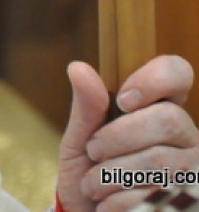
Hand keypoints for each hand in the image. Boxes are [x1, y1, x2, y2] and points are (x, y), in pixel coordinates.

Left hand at [57, 55, 198, 211]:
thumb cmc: (88, 171)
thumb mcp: (79, 138)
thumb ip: (86, 107)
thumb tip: (78, 67)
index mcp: (159, 107)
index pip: (177, 72)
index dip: (154, 80)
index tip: (123, 100)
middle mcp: (184, 135)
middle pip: (170, 120)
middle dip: (120, 136)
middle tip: (93, 150)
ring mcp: (191, 169)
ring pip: (161, 160)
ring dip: (112, 174)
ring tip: (92, 183)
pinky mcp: (187, 200)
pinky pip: (157, 195)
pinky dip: (120, 201)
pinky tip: (108, 204)